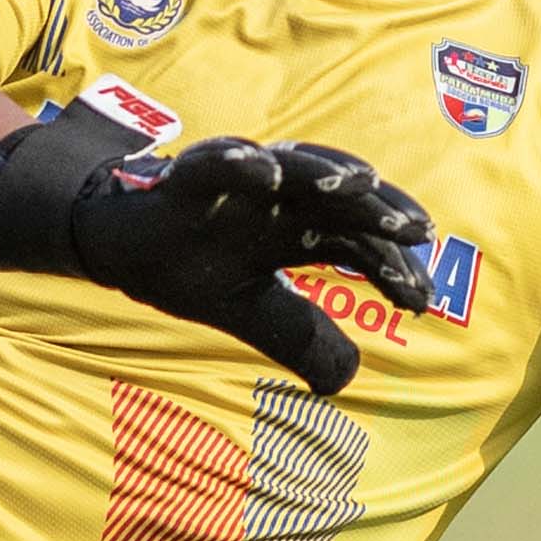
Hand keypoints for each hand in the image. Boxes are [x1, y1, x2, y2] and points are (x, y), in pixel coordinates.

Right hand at [0, 110, 436, 396]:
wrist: (120, 248)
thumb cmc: (192, 270)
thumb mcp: (254, 315)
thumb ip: (300, 338)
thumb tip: (346, 379)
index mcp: (297, 230)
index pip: (356, 243)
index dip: (391, 268)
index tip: (420, 302)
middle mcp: (277, 200)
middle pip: (339, 197)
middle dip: (379, 211)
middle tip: (417, 230)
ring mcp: (236, 184)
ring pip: (291, 165)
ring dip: (324, 169)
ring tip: (357, 182)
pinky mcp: (188, 177)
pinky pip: (215, 161)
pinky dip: (239, 161)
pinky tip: (265, 170)